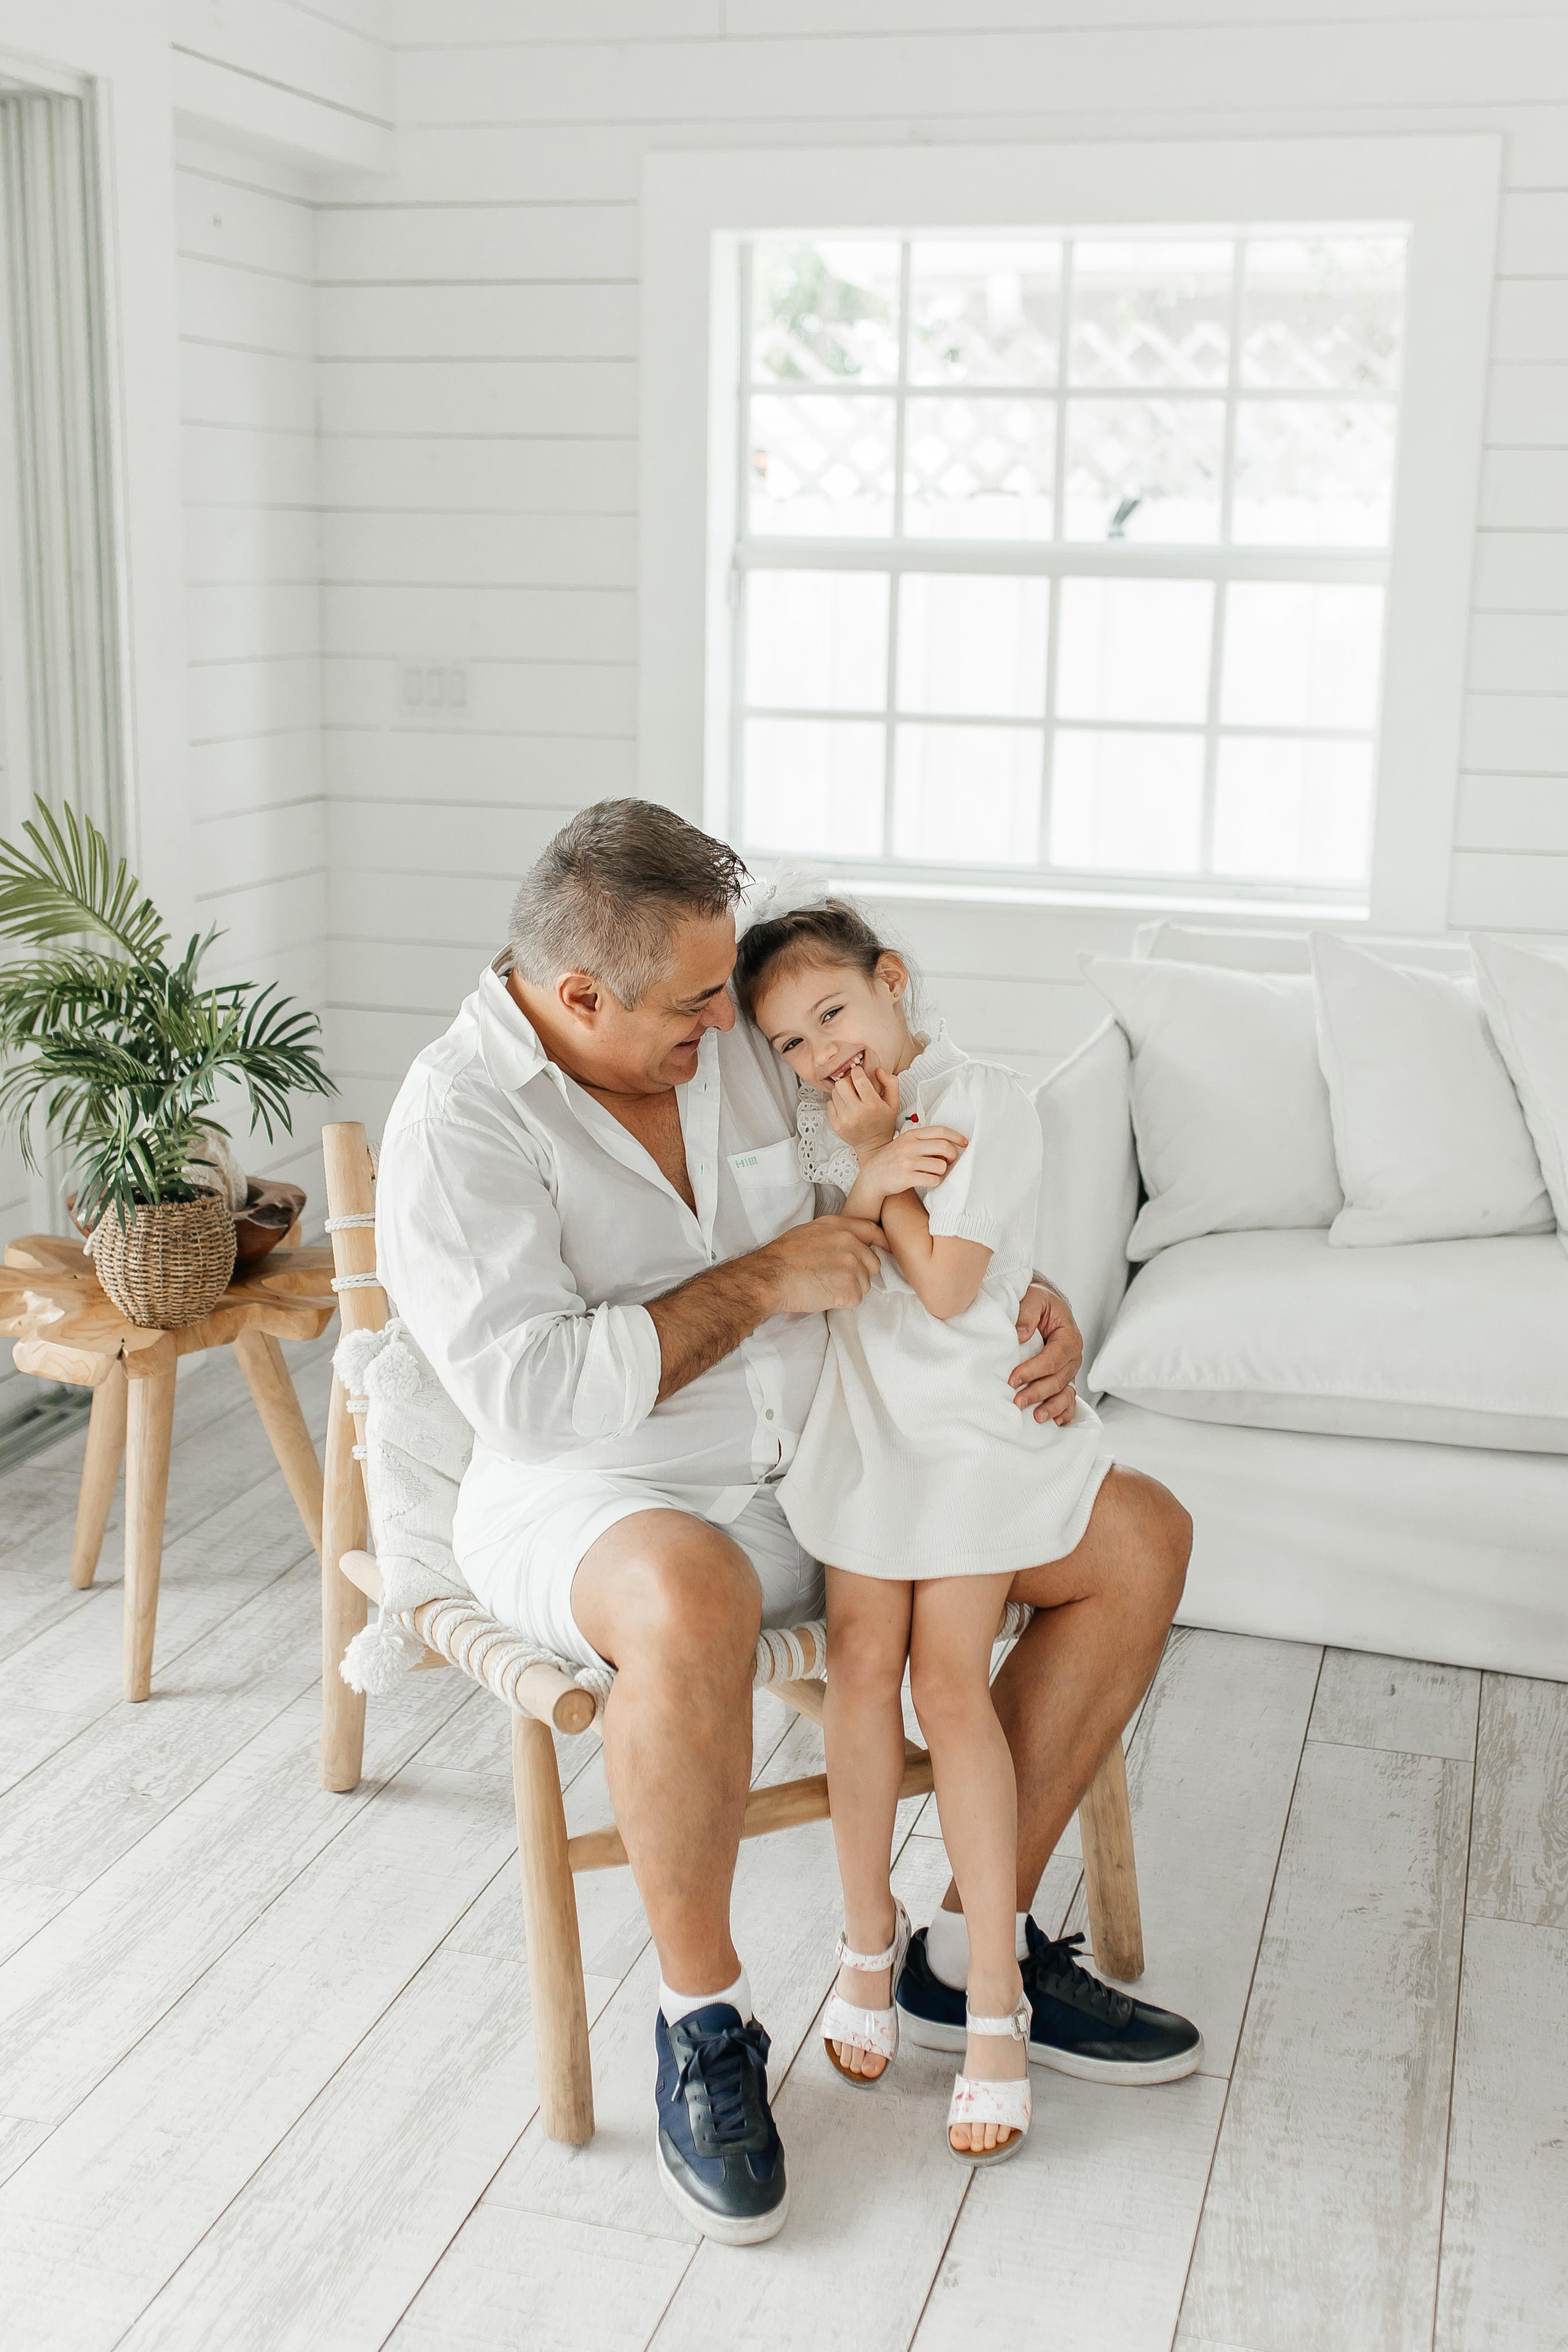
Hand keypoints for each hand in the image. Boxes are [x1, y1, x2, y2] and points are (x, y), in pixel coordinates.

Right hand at [759, 1215, 885, 1313]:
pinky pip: (855, 1300)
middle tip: (834, 1278)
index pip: (872, 1231)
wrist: (769, 1276)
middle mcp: (850, 1243)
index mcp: (839, 1227)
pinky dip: (841, 1302)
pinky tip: (823, 1295)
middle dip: (859, 1273)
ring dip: (849, 1289)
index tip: (886, 1248)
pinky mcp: (849, 1289)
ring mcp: (852, 1266)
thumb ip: (834, 1234)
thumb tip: (846, 1243)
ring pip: (864, 1284)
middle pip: (872, 1263)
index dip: (881, 1242)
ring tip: (824, 1286)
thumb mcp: (809, 1231)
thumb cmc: (782, 1257)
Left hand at [826, 1061, 899, 1151]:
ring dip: (842, 1092)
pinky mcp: (836, 1125)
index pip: (858, 1079)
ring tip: (851, 1098)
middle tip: (853, 1086)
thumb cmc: (883, 1123)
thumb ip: (891, 1083)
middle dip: (848, 1081)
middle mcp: (857, 1112)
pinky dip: (836, 1103)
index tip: (859, 1074)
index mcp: (872, 1105)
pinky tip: (846, 1107)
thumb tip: (878, 1070)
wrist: (874, 1145)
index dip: (857, 1072)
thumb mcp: (894, 1102)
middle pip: (842, 1084)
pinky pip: (829, 1104)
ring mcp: (844, 1119)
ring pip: (834, 1093)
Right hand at [850, 1126, 966, 1213]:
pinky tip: (929, 1181)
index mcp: (911, 1135)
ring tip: (935, 1173)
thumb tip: (950, 1144)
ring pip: (941, 1166)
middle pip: (945, 1147)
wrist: (872, 1177)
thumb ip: (924, 1140)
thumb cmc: (893, 1160)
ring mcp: (908, 1162)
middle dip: (953, 1156)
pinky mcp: (907, 1177)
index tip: (964, 1143)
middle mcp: (910, 1146)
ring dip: (943, 1171)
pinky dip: (936, 1182)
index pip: (941, 1130)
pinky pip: (933, 1180)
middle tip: (949, 1162)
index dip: (957, 1136)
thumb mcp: (905, 1143)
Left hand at [1010, 1283, 1083, 1424]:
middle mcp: (1073, 1356)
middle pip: (1058, 1379)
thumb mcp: (1033, 1298)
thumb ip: (1027, 1314)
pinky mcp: (1063, 1379)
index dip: (1034, 1371)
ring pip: (1065, 1392)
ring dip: (1052, 1406)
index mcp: (1069, 1336)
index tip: (1013, 1379)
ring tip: (1037, 1418)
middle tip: (1017, 1401)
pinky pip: (1069, 1399)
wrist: (1042, 1306)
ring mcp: (1069, 1370)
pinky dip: (1065, 1411)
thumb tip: (1021, 1336)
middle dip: (1038, 1392)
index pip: (1053, 1358)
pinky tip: (1055, 1422)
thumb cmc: (1037, 1301)